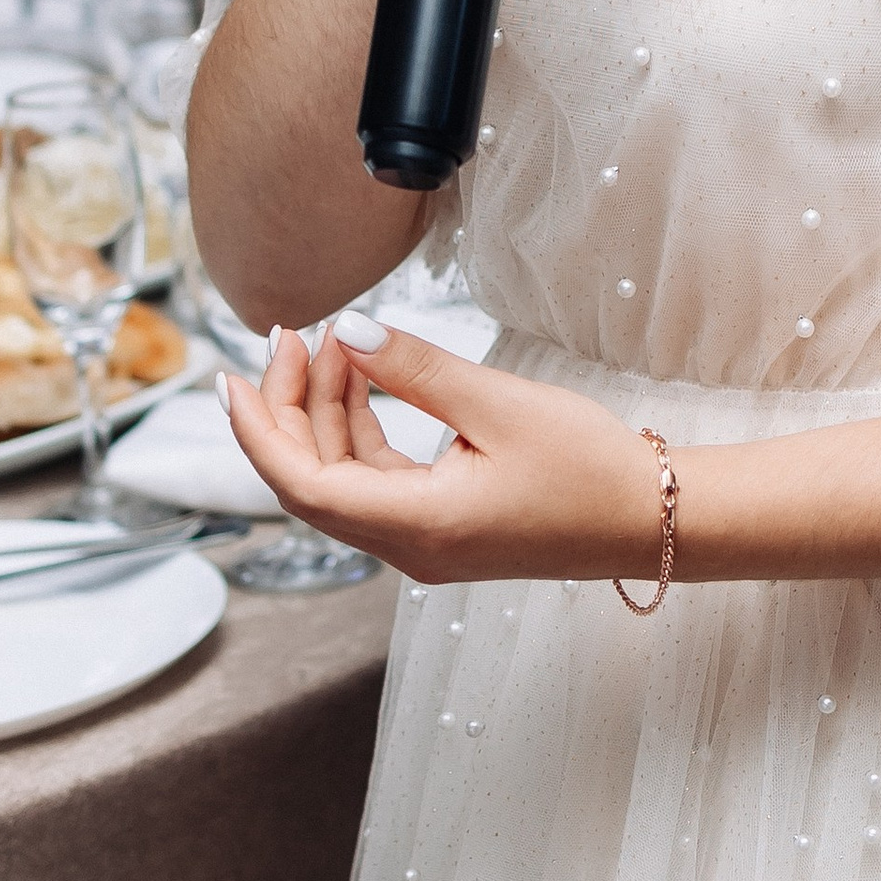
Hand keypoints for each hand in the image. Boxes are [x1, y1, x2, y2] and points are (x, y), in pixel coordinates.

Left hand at [218, 313, 669, 584]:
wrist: (650, 518)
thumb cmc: (587, 467)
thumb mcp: (498, 403)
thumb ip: (417, 369)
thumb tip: (350, 333)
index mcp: (414, 526)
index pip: (300, 484)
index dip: (256, 430)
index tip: (230, 375)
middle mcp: (408, 546)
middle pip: (311, 480)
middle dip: (289, 406)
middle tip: (290, 336)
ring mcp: (424, 542)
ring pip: (342, 477)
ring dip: (328, 411)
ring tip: (334, 345)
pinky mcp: (443, 528)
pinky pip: (376, 480)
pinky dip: (361, 428)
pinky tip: (369, 380)